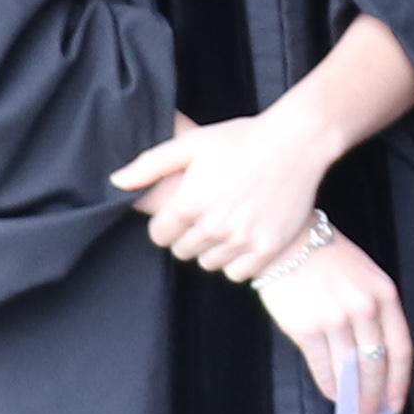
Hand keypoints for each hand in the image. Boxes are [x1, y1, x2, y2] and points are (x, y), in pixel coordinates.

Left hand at [112, 103, 329, 281]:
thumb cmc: (243, 139)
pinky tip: (245, 238)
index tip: (182, 212)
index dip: (168, 224)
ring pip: (209, 263)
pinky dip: (238, 261)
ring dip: (213, 249)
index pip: (159, 235)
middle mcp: (212, 227)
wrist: (298, 143)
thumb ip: (150, 164)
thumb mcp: (193, 143)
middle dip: (189, 236)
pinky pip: (238, 274)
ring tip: (228, 225)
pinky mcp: (266, 249)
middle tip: (208, 215)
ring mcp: (241, 240)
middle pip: (183, 251)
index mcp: (189, 203)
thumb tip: (115, 182)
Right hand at [255, 228, 413, 413]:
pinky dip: (328, 386)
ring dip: (351, 397)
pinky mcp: (307, 328)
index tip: (396, 404)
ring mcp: (335, 318)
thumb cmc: (329, 259)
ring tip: (351, 411)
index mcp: (385, 295)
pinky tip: (332, 393)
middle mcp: (364, 308)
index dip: (400, 381)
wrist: (289, 242)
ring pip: (349, 370)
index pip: (401, 348)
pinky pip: (322, 367)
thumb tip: (377, 362)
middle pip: (376, 365)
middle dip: (374, 398)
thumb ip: (376, 314)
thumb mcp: (366, 278)